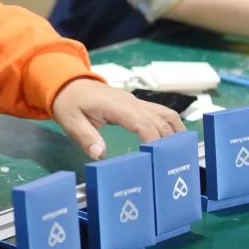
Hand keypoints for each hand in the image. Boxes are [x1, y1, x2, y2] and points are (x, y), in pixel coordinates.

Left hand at [51, 78, 184, 159]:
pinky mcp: (137, 105)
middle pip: (160, 121)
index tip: (158, 160)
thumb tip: (100, 155)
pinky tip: (174, 142)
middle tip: (174, 165)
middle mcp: (131, 102)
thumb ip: (86, 138)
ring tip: (180, 155)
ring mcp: (136, 102)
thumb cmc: (69, 103)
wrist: (68, 83)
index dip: (154, 141)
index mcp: (116, 106)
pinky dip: (171, 127)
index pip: (143, 123)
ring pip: (165, 115)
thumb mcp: (71, 122)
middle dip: (169, 142)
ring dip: (175, 133)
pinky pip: (160, 113)